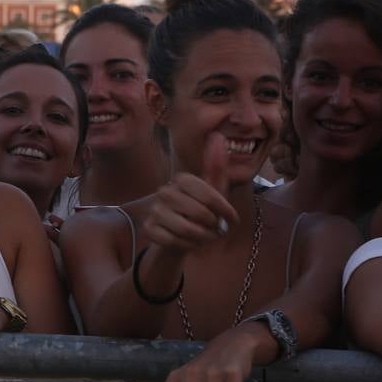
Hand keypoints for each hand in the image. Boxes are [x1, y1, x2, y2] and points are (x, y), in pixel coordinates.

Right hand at [143, 133, 238, 255]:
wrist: (181, 235)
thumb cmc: (202, 211)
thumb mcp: (214, 191)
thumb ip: (216, 167)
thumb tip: (218, 135)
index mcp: (182, 179)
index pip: (208, 194)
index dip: (223, 209)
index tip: (231, 218)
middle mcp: (165, 191)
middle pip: (198, 212)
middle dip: (212, 226)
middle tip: (216, 229)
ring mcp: (155, 210)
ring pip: (185, 228)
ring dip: (201, 237)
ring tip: (205, 236)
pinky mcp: (149, 229)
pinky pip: (173, 240)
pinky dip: (186, 245)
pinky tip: (189, 242)